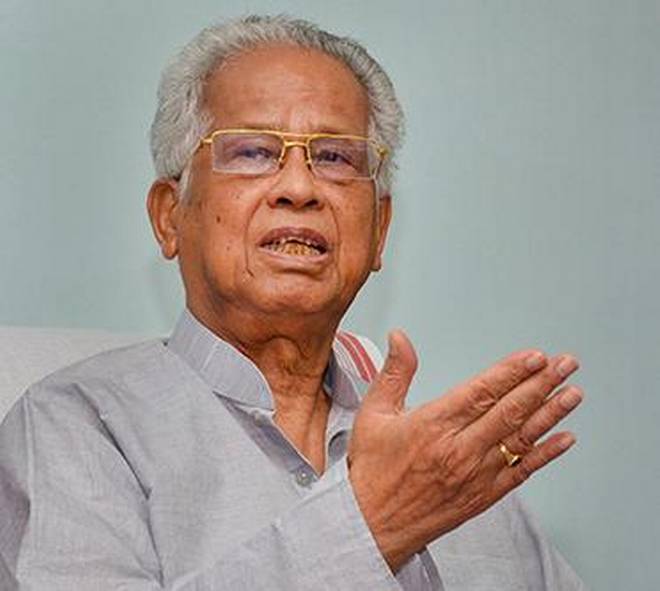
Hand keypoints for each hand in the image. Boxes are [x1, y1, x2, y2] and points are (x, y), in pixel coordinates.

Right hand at [347, 330, 582, 571]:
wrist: (372, 524)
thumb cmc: (372, 469)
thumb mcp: (373, 413)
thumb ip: (394, 373)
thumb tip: (400, 339)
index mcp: (433, 424)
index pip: (482, 391)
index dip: (512, 372)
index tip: (535, 357)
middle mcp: (459, 449)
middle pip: (510, 411)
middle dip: (542, 384)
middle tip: (565, 364)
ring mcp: (475, 474)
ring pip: (522, 439)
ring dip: (551, 413)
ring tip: (572, 392)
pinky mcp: (483, 495)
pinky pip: (522, 472)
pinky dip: (546, 454)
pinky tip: (564, 439)